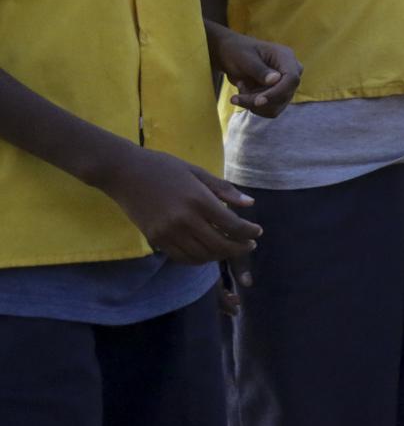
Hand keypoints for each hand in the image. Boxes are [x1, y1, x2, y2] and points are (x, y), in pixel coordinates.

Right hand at [96, 148, 260, 269]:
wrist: (124, 172)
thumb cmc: (163, 167)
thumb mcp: (197, 172)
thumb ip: (223, 189)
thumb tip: (250, 203)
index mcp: (198, 200)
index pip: (232, 225)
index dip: (248, 232)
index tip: (257, 232)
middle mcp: (184, 220)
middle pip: (219, 245)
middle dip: (239, 248)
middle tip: (249, 246)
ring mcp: (168, 232)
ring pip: (201, 255)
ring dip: (220, 256)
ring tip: (230, 249)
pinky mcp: (155, 239)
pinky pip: (181, 257)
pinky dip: (198, 258)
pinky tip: (207, 252)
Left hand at [214, 30, 301, 116]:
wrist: (231, 55)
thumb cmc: (237, 51)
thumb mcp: (244, 58)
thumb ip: (259, 69)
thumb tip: (276, 80)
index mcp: (286, 57)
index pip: (291, 79)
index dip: (277, 92)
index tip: (258, 101)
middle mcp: (291, 72)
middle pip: (283, 95)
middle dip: (258, 100)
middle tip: (235, 98)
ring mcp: (286, 85)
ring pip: (276, 106)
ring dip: (253, 104)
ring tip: (241, 89)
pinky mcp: (279, 96)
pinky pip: (271, 110)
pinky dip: (254, 107)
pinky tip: (245, 93)